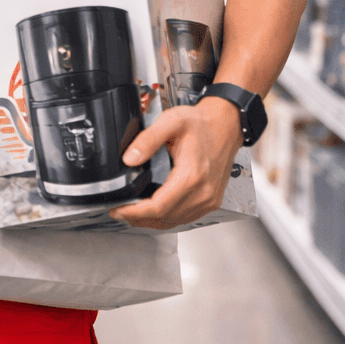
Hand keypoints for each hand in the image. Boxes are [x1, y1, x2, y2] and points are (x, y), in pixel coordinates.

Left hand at [110, 95, 242, 229]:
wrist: (226, 125)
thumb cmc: (202, 124)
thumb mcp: (172, 121)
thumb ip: (148, 139)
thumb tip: (129, 159)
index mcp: (192, 175)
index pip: (158, 207)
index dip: (134, 212)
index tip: (117, 209)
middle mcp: (203, 192)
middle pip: (164, 218)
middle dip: (137, 218)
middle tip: (119, 210)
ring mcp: (208, 199)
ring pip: (174, 221)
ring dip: (150, 221)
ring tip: (132, 212)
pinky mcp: (211, 201)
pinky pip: (185, 218)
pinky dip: (166, 219)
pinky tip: (153, 212)